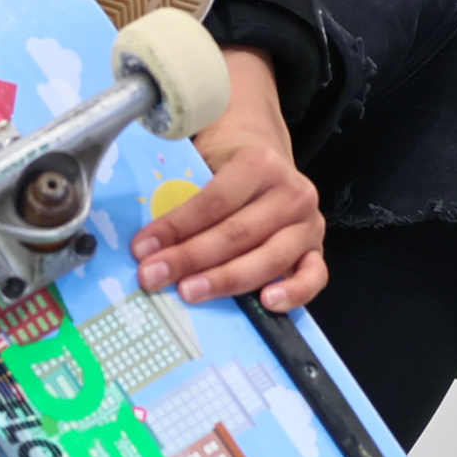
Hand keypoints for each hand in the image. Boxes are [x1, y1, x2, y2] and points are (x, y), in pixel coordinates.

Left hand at [129, 47, 327, 311]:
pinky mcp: (315, 249)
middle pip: (237, 233)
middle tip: (152, 276)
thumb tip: (142, 232)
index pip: (214, 202)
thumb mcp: (202, 160)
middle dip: (190, 258)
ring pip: (269, 258)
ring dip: (225, 280)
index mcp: (260, 163)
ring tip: (189, 292)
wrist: (267, 154)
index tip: (141, 248)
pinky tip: (267, 302)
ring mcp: (308, 223)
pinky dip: (295, 293)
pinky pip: (313, 276)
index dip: (176, 227)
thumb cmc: (225, 164)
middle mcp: (291, 193)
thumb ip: (181, 187)